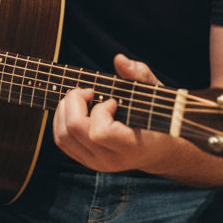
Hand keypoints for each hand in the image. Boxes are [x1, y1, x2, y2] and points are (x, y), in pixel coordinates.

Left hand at [51, 53, 169, 173]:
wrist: (160, 149)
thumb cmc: (159, 117)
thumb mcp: (155, 94)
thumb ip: (139, 76)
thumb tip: (119, 60)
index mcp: (131, 147)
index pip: (99, 133)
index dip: (100, 110)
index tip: (113, 101)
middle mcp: (110, 160)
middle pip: (74, 130)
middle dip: (74, 101)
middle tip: (89, 92)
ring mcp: (96, 163)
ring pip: (62, 136)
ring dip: (65, 109)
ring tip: (82, 99)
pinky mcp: (86, 161)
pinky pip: (62, 140)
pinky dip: (62, 119)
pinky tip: (77, 109)